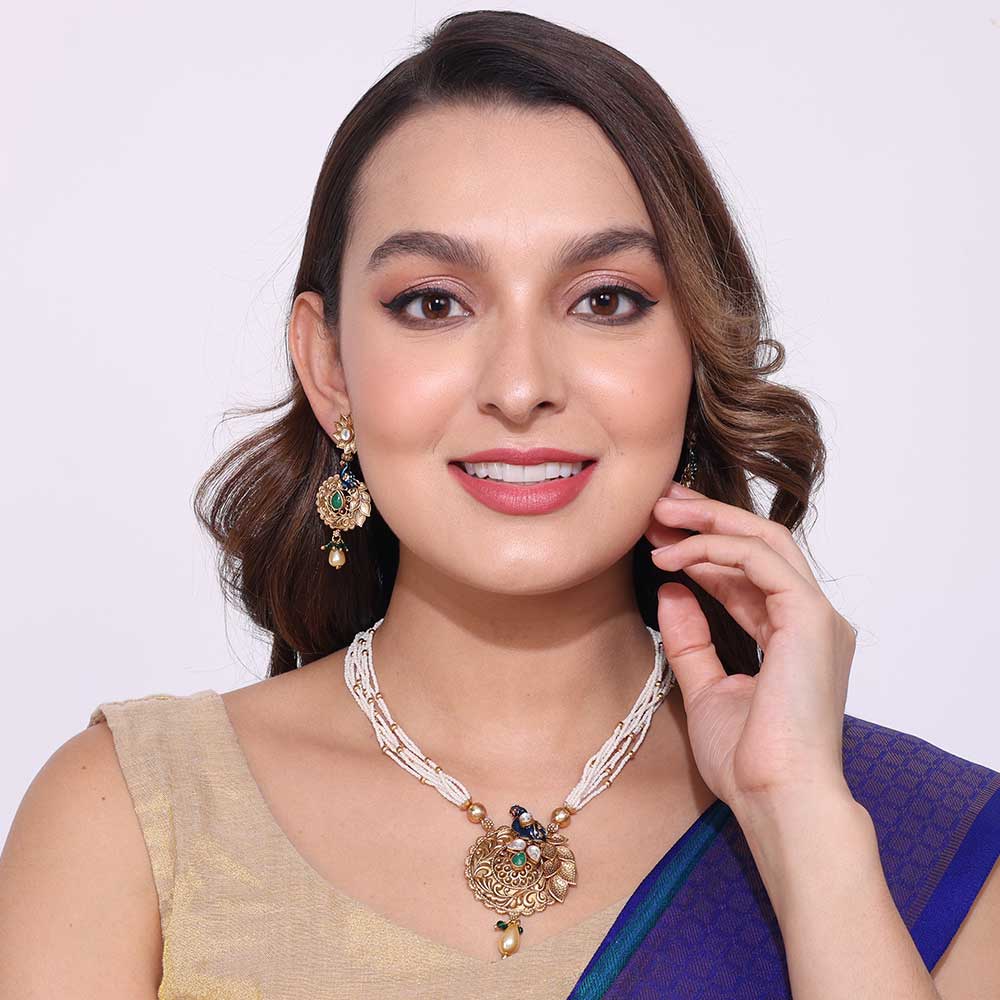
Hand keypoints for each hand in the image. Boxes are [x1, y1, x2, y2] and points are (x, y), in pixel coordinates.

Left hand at [645, 480, 857, 810]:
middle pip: (758, 543)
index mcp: (792, 637)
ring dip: (707, 520)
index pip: (746, 574)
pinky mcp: (809, 616)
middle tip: (658, 502)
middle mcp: (810, 619)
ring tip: (658, 513)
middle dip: (706, 518)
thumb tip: (672, 591)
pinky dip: (714, 548)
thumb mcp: (706, 689)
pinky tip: (673, 555)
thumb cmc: (749, 761)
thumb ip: (692, 640)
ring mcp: (816, 616)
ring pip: (763, 538)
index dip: (701, 549)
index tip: (657, 534)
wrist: (777, 800)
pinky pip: (759, 559)